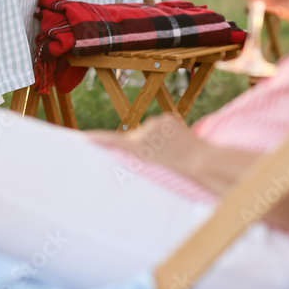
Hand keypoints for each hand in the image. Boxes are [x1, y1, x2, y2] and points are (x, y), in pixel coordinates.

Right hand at [87, 115, 203, 176]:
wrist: (202, 161)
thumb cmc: (179, 171)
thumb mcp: (153, 169)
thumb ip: (139, 157)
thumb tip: (134, 145)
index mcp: (139, 150)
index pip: (113, 141)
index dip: (99, 139)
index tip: (86, 136)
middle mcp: (144, 134)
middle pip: (136, 138)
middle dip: (142, 145)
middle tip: (158, 158)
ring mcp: (155, 124)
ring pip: (150, 131)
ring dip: (157, 139)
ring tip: (171, 152)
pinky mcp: (166, 118)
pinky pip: (161, 125)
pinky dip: (166, 132)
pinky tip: (176, 142)